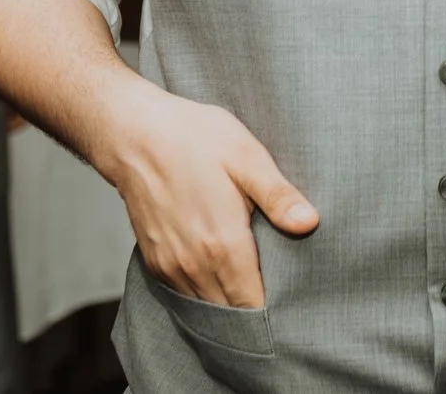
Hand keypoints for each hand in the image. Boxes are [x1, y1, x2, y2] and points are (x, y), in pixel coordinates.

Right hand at [94, 81, 319, 307]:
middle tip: (278, 295)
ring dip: (227, 304)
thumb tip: (310, 224)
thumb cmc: (195, 139)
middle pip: (229, 312)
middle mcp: (194, 265)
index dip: (273, 310)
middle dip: (253, 312)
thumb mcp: (247, 157)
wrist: (135, 134)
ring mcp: (170, 266)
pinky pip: (186, 293)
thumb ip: (278, 196)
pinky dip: (205, 292)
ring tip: (252, 287)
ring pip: (206, 305)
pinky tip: (221, 274)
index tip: (292, 300)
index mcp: (223, 243)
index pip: (252, 305)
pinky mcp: (155, 261)